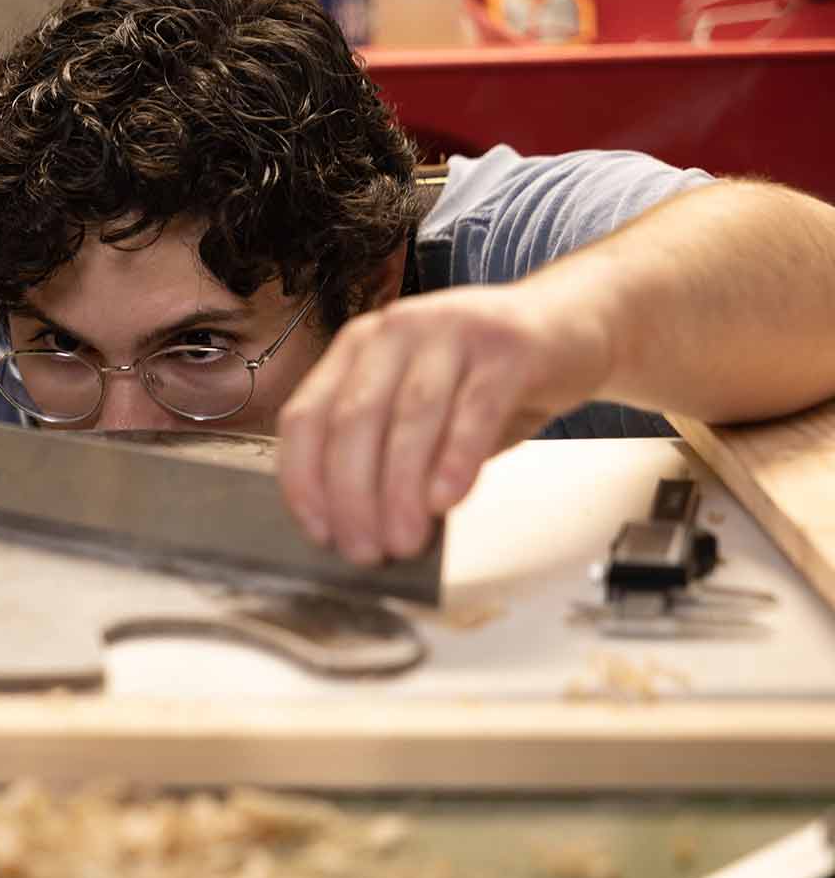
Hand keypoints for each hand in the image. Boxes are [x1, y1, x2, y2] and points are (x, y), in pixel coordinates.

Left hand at [277, 285, 610, 564]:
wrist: (573, 327)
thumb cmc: (485, 380)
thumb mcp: (422, 410)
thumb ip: (389, 455)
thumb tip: (365, 527)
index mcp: (357, 347)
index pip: (305, 416)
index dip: (303, 480)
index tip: (318, 532)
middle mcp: (394, 331)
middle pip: (353, 421)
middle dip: (353, 496)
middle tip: (364, 550)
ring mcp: (450, 330)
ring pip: (410, 419)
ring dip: (400, 491)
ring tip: (404, 541)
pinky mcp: (508, 346)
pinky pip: (474, 410)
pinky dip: (455, 460)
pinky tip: (447, 501)